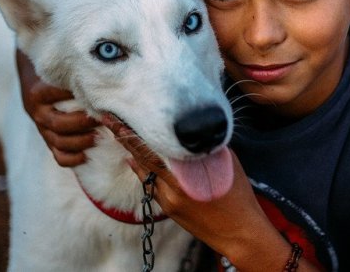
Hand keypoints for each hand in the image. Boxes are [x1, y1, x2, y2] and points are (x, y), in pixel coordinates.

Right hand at [16, 49, 99, 166]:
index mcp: (38, 94)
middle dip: (83, 123)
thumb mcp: (58, 71)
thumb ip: (73, 75)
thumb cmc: (55, 73)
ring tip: (98, 136)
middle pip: (59, 124)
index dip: (77, 97)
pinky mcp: (47, 138)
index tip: (97, 96)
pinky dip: (71, 159)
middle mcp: (37, 112)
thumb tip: (103, 79)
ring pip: (58, 142)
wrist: (34, 79)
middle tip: (102, 119)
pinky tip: (85, 155)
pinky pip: (57, 155)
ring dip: (80, 142)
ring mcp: (41, 128)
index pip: (57, 97)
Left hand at [102, 114, 308, 270]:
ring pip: (144, 171)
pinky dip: (142, 169)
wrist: (239, 232)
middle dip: (126, 138)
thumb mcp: (224, 162)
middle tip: (110, 120)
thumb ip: (203, 147)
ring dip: (133, 152)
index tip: (119, 117)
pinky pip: (150, 184)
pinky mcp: (168, 209)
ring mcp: (168, 200)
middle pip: (142, 157)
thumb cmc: (237, 192)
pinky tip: (134, 159)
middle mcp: (172, 187)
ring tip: (119, 133)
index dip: (134, 132)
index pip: (153, 148)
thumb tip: (187, 132)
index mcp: (186, 173)